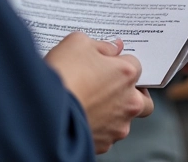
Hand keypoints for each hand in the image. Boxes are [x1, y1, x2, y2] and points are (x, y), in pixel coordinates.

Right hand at [46, 33, 152, 153]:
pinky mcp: (103, 144)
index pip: (135, 64)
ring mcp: (117, 126)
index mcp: (126, 74)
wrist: (45, 112)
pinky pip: (108, 134)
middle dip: (132, 92)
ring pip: (125, 119)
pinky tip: (83, 116)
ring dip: (115, 112)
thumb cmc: (62, 75)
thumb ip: (101, 44)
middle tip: (111, 87)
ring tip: (91, 103)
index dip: (119, 62)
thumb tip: (112, 48)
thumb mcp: (78, 42)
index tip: (107, 63)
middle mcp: (128, 102)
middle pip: (142, 98)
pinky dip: (99, 127)